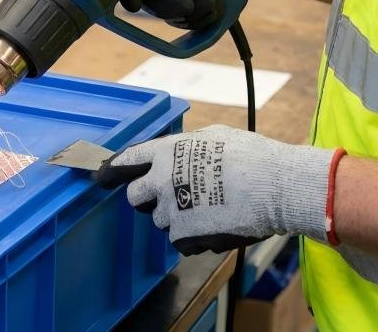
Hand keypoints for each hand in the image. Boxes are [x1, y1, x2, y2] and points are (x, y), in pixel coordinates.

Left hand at [96, 125, 332, 254]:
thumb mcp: (213, 137)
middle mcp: (161, 180)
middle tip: (171, 197)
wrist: (276, 187)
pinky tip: (214, 225)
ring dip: (177, 217)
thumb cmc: (252, 157)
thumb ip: (184, 148)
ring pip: (160, 220)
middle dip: (147, 198)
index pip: (126, 160)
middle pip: (135, 197)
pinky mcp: (185, 235)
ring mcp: (171, 210)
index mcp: (166, 152)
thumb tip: (177, 154)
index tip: (101, 177)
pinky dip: (192, 237)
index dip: (111, 170)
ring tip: (208, 208)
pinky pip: (178, 241)